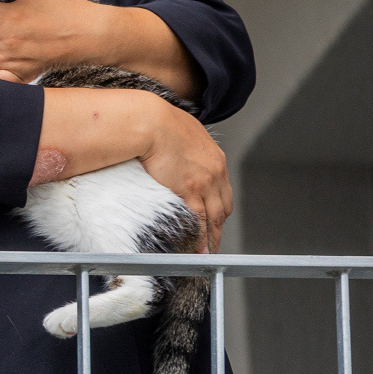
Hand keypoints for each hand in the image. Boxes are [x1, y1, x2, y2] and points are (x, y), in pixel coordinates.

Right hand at [136, 99, 232, 252]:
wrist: (149, 121)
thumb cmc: (155, 122)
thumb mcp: (178, 132)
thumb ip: (180, 146)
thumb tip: (167, 151)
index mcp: (213, 156)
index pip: (222, 189)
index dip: (217, 207)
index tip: (212, 218)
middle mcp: (215, 170)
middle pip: (223, 206)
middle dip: (219, 225)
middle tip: (213, 240)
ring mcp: (205, 181)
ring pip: (215, 217)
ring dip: (213, 237)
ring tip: (207, 252)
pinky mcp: (190, 189)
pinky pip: (200, 220)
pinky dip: (202, 236)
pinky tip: (198, 248)